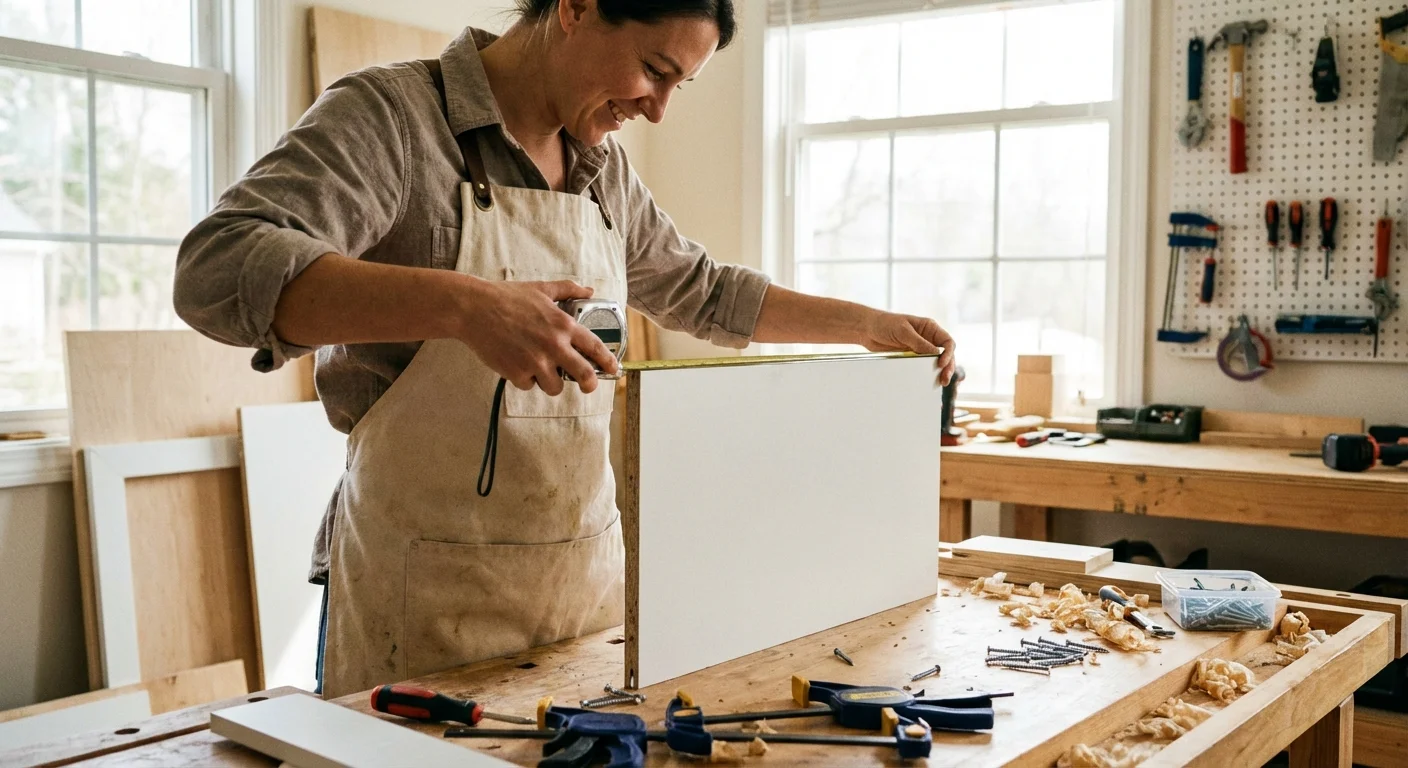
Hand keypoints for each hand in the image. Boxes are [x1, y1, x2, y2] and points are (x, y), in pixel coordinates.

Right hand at [455, 278, 618, 394]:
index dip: (608, 361)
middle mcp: (553, 345)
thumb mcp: (541, 289)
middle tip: (587, 385)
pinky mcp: (517, 373)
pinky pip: (529, 385)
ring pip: (555, 387)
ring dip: (550, 382)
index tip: (614, 370)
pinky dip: (525, 379)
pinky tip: (517, 364)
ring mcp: (535, 362)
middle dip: (590, 384)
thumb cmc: (506, 297)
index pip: (595, 347)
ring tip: (542, 370)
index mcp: (563, 325)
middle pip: (584, 376)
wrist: (473, 309)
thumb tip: (589, 290)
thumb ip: (568, 290)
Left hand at [860, 311, 956, 386]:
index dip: (948, 353)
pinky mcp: (911, 358)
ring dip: (940, 372)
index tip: (941, 363)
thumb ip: (919, 342)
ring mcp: (920, 349)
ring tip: (941, 383)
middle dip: (947, 366)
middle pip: (945, 354)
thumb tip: (936, 353)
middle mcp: (928, 339)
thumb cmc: (885, 324)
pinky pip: (923, 367)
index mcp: (929, 328)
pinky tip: (929, 381)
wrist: (867, 330)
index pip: (947, 341)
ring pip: (936, 362)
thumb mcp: (903, 331)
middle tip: (945, 378)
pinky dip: (928, 374)